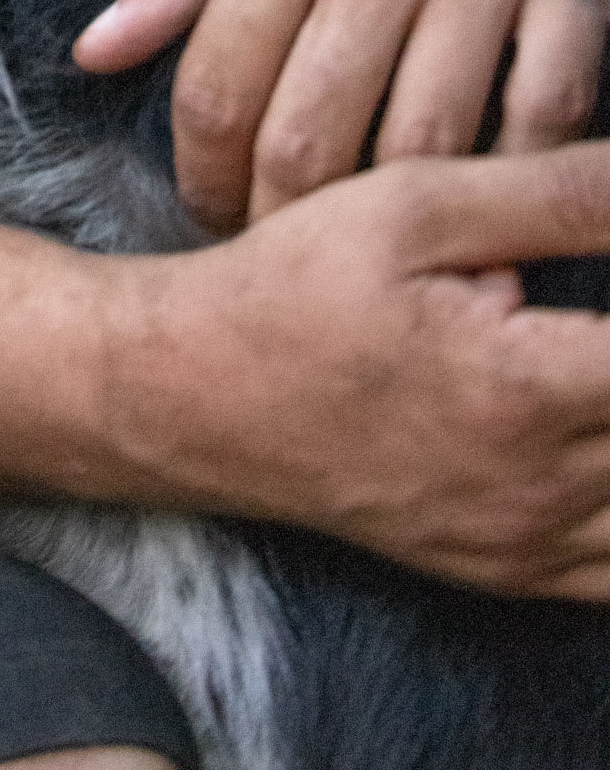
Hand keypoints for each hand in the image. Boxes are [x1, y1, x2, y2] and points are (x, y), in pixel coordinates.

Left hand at [74, 0, 609, 232]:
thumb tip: (99, 53)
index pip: (218, 90)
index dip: (200, 174)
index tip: (203, 205)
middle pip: (313, 141)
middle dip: (278, 216)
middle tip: (273, 245)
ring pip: (425, 147)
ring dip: (387, 211)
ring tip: (363, 236)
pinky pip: (546, 113)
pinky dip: (512, 168)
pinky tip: (484, 189)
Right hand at [119, 144, 609, 595]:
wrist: (198, 395)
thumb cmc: (298, 287)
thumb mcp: (413, 207)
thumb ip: (554, 195)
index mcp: (527, 388)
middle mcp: (542, 487)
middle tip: (597, 324)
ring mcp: (530, 544)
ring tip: (594, 365)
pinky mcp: (512, 575)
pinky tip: (597, 437)